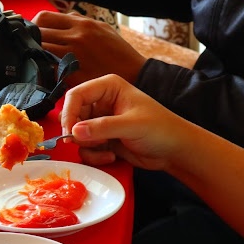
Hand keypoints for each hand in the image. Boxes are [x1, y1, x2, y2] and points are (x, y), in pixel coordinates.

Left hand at [32, 11, 146, 85]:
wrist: (135, 74)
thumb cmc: (118, 53)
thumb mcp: (102, 29)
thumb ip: (80, 23)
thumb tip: (64, 19)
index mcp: (81, 23)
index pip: (44, 17)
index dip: (33, 26)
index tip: (32, 34)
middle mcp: (76, 36)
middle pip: (38, 32)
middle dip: (30, 40)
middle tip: (28, 49)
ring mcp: (74, 54)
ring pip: (40, 50)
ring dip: (34, 55)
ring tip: (34, 61)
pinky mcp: (74, 73)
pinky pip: (49, 68)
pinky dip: (43, 70)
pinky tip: (43, 73)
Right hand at [60, 74, 188, 169]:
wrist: (175, 151)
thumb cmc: (161, 129)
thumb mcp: (132, 125)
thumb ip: (102, 127)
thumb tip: (75, 131)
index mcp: (108, 87)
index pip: (76, 95)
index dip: (68, 113)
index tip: (69, 132)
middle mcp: (101, 102)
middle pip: (72, 116)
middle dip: (79, 134)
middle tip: (91, 143)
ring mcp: (100, 121)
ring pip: (77, 134)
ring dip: (88, 147)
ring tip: (107, 150)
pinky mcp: (101, 138)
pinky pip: (85, 147)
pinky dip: (94, 155)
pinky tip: (111, 155)